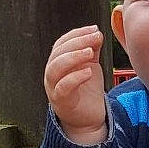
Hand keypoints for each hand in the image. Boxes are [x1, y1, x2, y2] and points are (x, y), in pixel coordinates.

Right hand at [44, 25, 107, 143]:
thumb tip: (96, 32)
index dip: (77, 34)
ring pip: (56, 68)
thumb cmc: (87, 90)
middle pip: (58, 52)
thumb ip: (92, 50)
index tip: (94, 29)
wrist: (88, 118)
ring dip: (73, 57)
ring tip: (90, 52)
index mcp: (58, 62)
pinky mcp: (60, 101)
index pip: (62, 43)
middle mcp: (52, 73)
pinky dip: (75, 77)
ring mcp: (53, 87)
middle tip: (95, 38)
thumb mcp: (91, 65)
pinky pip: (63, 87)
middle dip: (77, 42)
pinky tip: (88, 72)